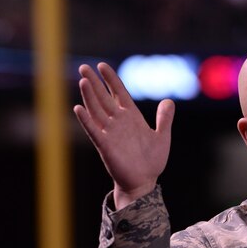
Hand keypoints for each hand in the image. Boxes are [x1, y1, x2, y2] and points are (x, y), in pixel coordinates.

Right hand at [74, 62, 175, 207]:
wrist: (144, 182)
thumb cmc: (152, 161)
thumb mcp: (162, 137)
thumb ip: (165, 119)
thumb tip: (168, 100)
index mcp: (131, 117)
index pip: (119, 93)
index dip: (111, 79)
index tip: (102, 65)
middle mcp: (118, 122)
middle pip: (104, 97)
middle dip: (95, 82)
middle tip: (84, 66)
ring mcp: (110, 132)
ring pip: (97, 110)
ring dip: (90, 96)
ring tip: (83, 81)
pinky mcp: (105, 145)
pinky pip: (94, 130)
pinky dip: (86, 119)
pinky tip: (78, 108)